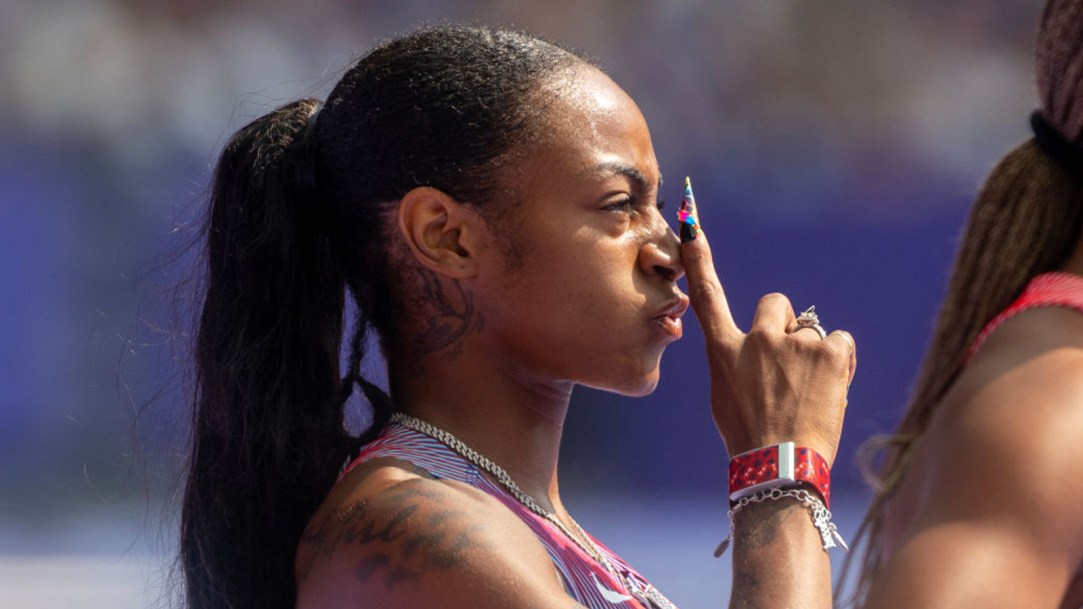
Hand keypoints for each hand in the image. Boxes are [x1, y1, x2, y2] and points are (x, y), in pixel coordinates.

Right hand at [681, 231, 854, 465]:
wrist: (780, 465)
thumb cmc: (749, 437)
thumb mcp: (726, 397)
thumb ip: (737, 363)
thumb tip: (757, 348)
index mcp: (724, 351)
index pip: (708, 296)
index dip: (699, 259)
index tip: (691, 228)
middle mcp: (756, 339)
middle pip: (776, 304)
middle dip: (785, 325)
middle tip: (790, 363)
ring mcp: (793, 344)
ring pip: (811, 332)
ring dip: (814, 356)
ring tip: (809, 394)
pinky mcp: (827, 352)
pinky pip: (839, 341)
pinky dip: (839, 361)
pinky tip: (829, 389)